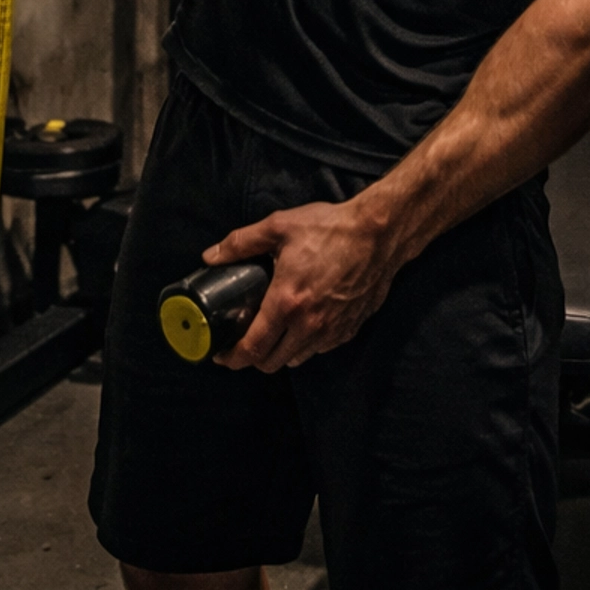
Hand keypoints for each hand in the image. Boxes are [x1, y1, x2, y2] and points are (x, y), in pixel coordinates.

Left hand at [203, 193, 399, 372]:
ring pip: (297, 358)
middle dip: (254, 358)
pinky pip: (321, 348)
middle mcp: (308, 325)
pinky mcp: (350, 330)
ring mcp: (331, 331)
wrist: (379, 233)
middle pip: (272, 363)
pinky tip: (304, 322)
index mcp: (287, 302)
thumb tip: (210, 256)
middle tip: (245, 341)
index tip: (220, 355)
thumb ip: (241, 242)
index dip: (232, 358)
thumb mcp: (280, 226)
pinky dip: (307, 343)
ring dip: (281, 352)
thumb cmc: (329, 228)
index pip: (253, 348)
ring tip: (274, 332)